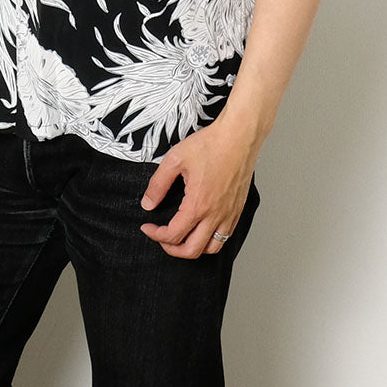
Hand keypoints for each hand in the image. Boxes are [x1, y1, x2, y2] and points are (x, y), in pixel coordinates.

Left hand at [138, 114, 260, 257]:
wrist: (239, 136)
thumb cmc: (211, 144)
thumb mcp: (175, 159)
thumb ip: (158, 184)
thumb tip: (148, 203)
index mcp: (198, 205)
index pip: (173, 235)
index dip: (155, 235)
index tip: (147, 227)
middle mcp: (216, 215)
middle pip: (192, 250)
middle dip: (171, 249)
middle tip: (160, 237)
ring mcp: (229, 214)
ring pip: (211, 248)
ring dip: (193, 248)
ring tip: (181, 238)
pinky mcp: (238, 210)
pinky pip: (225, 236)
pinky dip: (211, 240)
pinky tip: (201, 228)